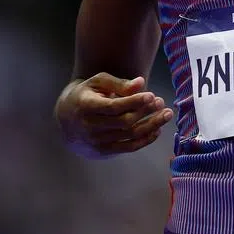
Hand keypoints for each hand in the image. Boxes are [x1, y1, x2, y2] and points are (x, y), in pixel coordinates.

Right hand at [56, 73, 173, 157]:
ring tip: (167, 114)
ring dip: (151, 125)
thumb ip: (119, 83)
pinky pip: (128, 147)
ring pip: (129, 135)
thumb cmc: (87, 95)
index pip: (113, 107)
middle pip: (124, 122)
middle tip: (160, 101)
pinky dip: (145, 140)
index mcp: (86, 106)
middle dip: (145, 112)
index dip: (134, 102)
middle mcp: (89, 127)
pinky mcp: (103, 151)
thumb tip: (140, 83)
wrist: (66, 119)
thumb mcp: (98, 82)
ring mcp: (96, 141)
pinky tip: (157, 129)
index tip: (151, 95)